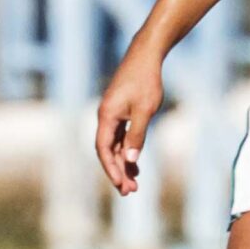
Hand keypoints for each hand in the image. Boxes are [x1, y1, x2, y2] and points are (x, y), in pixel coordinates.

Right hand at [94, 50, 165, 195]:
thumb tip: (130, 161)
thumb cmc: (146, 81)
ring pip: (115, 145)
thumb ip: (137, 136)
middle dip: (118, 171)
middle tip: (130, 191)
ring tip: (134, 183)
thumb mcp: (144, 111)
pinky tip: (135, 164)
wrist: (146, 56)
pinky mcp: (120, 111)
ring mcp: (112, 114)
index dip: (111, 169)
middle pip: (108, 151)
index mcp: (106, 116)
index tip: (121, 185)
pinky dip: (127, 151)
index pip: (104, 149)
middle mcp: (105, 117)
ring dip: (123, 164)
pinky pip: (120, 137)